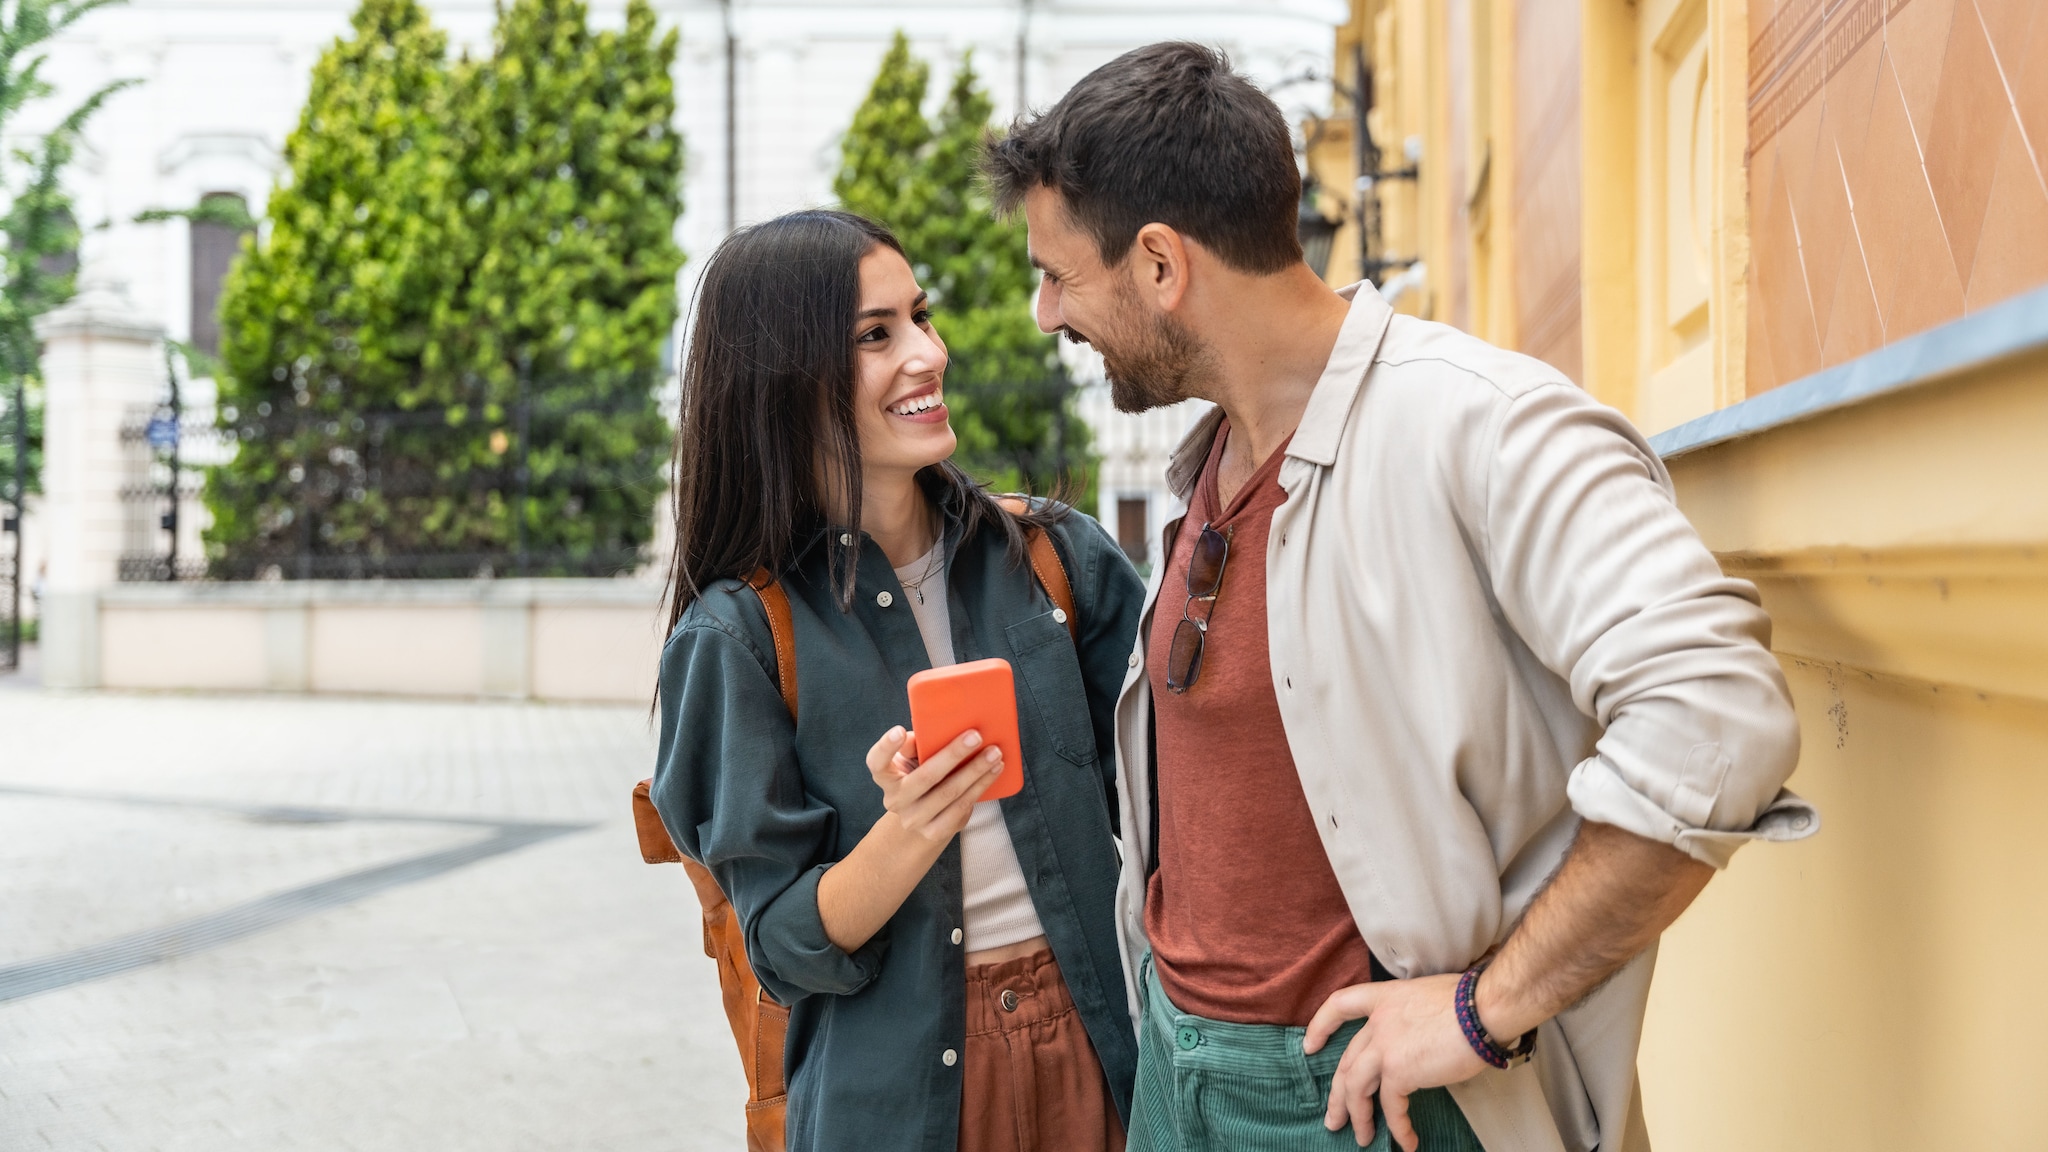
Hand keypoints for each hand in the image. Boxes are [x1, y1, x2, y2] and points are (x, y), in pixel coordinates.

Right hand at [864, 726, 1001, 843]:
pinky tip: (993, 772)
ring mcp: (914, 819)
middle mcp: (896, 800)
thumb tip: (933, 729)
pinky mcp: (934, 832)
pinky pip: (961, 808)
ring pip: (949, 793)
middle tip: (976, 736)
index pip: (877, 761)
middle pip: (925, 776)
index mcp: (886, 777)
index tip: (899, 731)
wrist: (919, 822)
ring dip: (976, 771)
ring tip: (995, 754)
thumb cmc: (918, 777)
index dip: (886, 747)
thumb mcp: (910, 761)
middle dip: (953, 754)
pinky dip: (980, 787)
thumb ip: (916, 745)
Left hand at [1302, 974, 1488, 1150]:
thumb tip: (1417, 1044)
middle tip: (1334, 1119)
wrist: (1483, 1009)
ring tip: (1361, 1137)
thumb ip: (1410, 1019)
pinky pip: (1391, 1107)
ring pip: (1356, 1087)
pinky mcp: (1399, 1071)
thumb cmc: (1470, 1001)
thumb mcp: (1427, 999)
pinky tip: (1406, 1141)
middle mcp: (1379, 1022)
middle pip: (1347, 1061)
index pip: (1341, 1005)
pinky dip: (1397, 1127)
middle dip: (1338, 1094)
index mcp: (1385, 998)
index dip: (1321, 1025)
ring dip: (1358, 1116)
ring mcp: (1385, 1046)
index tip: (1309, 1046)